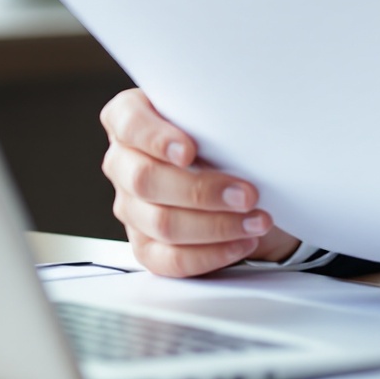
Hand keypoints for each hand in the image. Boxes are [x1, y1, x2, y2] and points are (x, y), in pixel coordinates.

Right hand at [100, 89, 301, 276]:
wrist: (244, 184)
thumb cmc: (226, 141)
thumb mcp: (220, 120)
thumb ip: (214, 120)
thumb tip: (241, 129)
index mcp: (130, 119)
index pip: (129, 123)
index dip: (156, 138)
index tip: (188, 151)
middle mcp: (123, 162)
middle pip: (145, 180)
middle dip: (201, 191)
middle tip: (247, 194)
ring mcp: (130, 206)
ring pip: (162, 223)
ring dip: (217, 225)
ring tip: (257, 220)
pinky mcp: (145, 245)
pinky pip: (170, 259)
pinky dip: (210, 254)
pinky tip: (240, 242)